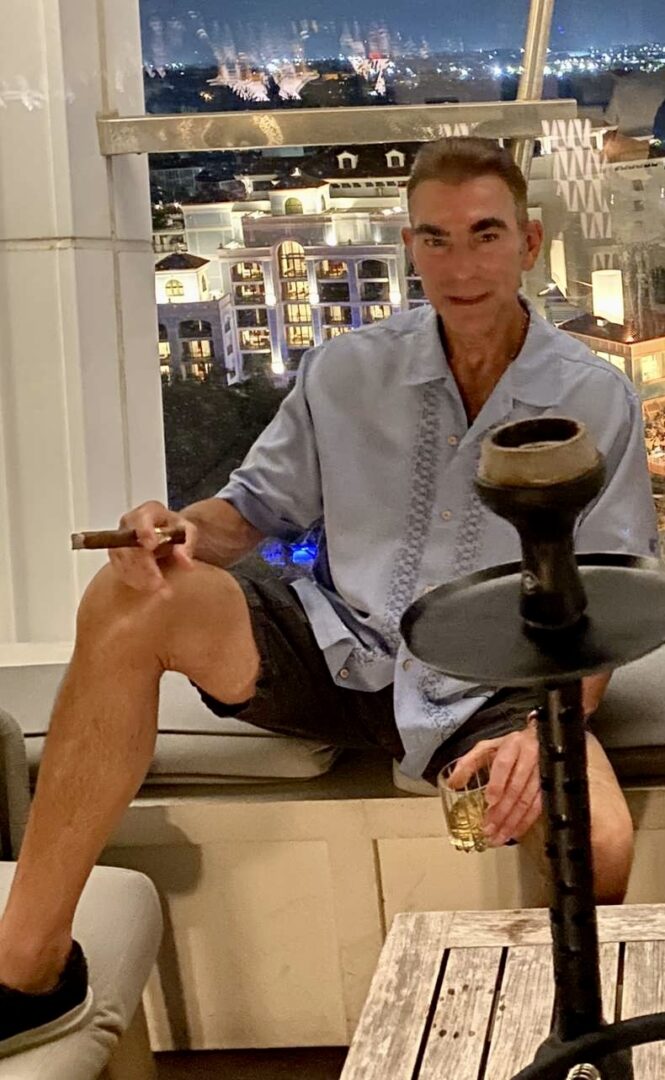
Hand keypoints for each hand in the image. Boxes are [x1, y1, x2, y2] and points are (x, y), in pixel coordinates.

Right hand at [108, 501, 196, 594]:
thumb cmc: (175, 531)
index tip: (151, 545)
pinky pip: (121, 570)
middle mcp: (130, 523)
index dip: (145, 531)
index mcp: (149, 511)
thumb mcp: (188, 533)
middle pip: (129, 543)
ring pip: (123, 560)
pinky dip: (136, 582)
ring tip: (160, 589)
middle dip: (144, 564)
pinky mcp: (116, 556)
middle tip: (158, 582)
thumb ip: (187, 544)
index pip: (142, 518)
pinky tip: (151, 589)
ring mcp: (119, 540)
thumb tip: (184, 560)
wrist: (166, 538)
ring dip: (140, 577)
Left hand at [448, 715, 540, 846]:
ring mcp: (540, 774)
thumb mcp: (486, 748)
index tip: (489, 801)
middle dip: (502, 811)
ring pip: (527, 801)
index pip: (504, 764)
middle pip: (516, 788)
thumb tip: (453, 783)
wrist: (537, 741)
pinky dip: (525, 823)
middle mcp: (529, 759)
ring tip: (498, 836)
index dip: (497, 783)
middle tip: (488, 828)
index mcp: (512, 746)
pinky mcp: (547, 787)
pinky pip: (538, 808)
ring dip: (512, 822)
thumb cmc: (509, 746)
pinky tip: (514, 834)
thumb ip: (468, 763)